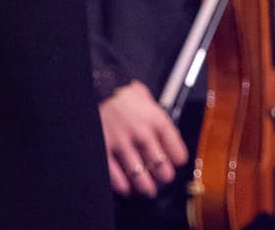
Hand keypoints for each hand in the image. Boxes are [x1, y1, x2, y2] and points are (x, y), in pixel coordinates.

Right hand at [99, 81, 188, 198]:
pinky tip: (126, 185)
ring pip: (141, 178)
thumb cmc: (120, 93)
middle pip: (162, 169)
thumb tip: (167, 130)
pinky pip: (116, 177)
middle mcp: (142, 133)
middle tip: (161, 177)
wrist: (97, 87)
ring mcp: (122, 143)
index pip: (177, 153)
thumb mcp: (145, 97)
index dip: (176, 160)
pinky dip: (123, 185)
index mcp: (156, 120)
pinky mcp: (105, 149)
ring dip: (146, 186)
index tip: (174, 162)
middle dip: (163, 177)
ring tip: (146, 187)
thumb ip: (157, 115)